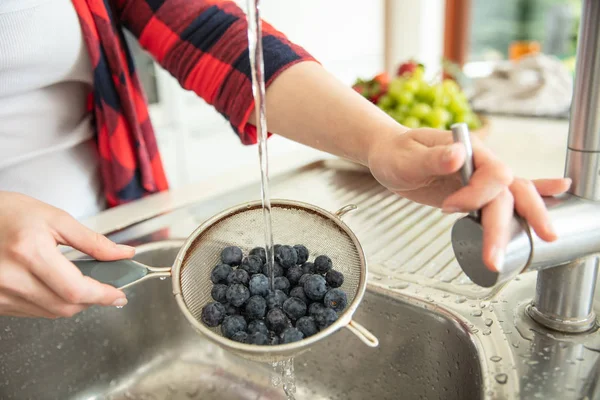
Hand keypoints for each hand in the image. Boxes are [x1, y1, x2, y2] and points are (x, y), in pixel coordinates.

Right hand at [0, 191, 133, 317]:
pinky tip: (56, 286)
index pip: (76, 289)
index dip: (103, 295)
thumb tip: (122, 254)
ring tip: (80, 282)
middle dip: (91, 300)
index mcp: (29, 252)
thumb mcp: (55, 218)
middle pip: (65, 306)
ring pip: (50, 312)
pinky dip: (51, 303)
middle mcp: (11, 277)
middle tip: (106, 287)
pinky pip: (32, 312)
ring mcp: (0, 294)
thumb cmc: (7, 213)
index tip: (119, 295)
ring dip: (73, 302)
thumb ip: (92, 241)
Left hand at [367, 128, 570, 271]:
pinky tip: (558, 194)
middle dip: (504, 226)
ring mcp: (482, 178)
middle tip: (495, 257)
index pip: (493, 175)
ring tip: (535, 245)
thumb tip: (458, 155)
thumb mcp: (407, 158)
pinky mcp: (477, 192)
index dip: (476, 196)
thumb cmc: (396, 153)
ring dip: (522, 224)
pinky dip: (535, 195)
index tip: (447, 207)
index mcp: (469, 150)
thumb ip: (432, 159)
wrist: (391, 155)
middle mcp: (482, 163)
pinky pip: (508, 195)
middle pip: (507, 194)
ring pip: (513, 199)